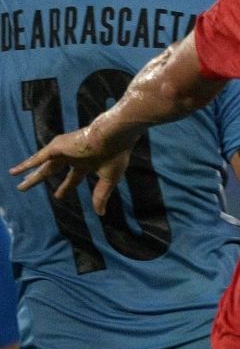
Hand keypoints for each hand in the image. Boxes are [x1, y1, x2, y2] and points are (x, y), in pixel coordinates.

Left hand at [12, 126, 133, 215]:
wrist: (114, 135)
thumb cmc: (116, 154)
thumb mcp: (109, 178)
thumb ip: (101, 195)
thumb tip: (100, 213)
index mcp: (88, 163)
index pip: (73, 177)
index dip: (66, 187)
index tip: (58, 196)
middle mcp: (74, 156)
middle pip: (52, 170)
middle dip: (40, 178)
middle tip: (27, 186)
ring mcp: (65, 151)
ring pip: (43, 164)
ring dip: (29, 172)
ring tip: (15, 178)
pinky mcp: (57, 147)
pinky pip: (38, 157)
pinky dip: (27, 164)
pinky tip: (15, 172)